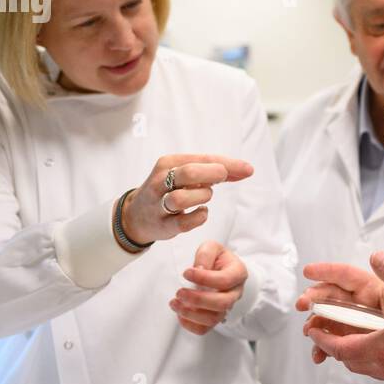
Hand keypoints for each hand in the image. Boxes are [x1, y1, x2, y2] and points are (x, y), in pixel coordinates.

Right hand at [123, 154, 252, 245]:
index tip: (248, 170)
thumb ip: (214, 170)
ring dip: (201, 197)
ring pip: (181, 199)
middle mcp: (160, 180)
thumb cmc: (170, 190)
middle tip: (222, 179)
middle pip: (189, 173)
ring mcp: (158, 204)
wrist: (136, 215)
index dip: (228, 164)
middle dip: (212, 175)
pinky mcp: (162, 225)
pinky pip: (183, 223)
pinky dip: (198, 217)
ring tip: (204, 197)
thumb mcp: (186, 174)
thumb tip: (245, 169)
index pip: (202, 158)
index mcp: (168, 162)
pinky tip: (201, 212)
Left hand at [170, 240, 247, 334]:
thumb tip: (199, 269)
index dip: (204, 278)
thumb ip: (205, 255)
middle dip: (198, 300)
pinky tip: (179, 313)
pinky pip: (204, 329)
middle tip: (180, 292)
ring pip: (213, 319)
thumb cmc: (217, 259)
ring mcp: (226, 308)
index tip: (186, 272)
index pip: (225, 280)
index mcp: (238, 273)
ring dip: (190, 314)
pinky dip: (189, 325)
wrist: (221, 270)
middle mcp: (235, 293)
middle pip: (222, 304)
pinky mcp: (214, 317)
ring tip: (175, 303)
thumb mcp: (212, 247)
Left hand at [299, 252, 383, 383]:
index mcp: (382, 347)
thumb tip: (376, 256)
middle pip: (348, 360)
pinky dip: (369, 358)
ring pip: (363, 367)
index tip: (313, 329)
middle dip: (335, 346)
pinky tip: (379, 344)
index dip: (323, 338)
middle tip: (327, 331)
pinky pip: (379, 370)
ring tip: (349, 336)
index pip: (340, 347)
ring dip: (352, 353)